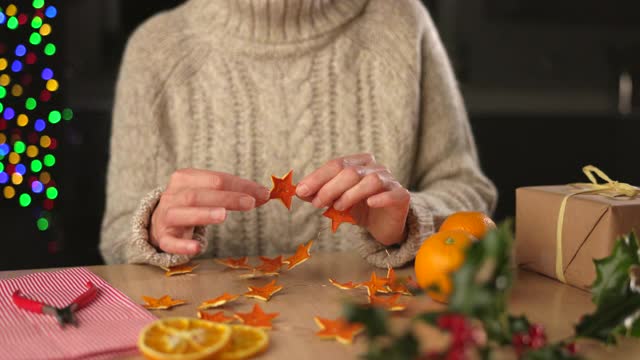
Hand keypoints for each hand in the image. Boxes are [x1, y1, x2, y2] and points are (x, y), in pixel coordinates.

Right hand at [150, 168, 270, 254]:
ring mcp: (166, 216)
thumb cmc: (192, 204)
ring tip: (223, 215)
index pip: (215, 179)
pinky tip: (197, 248)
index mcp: (185, 178)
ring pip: (182, 213)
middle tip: (250, 203)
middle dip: (226, 198)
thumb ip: (234, 193)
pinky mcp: (163, 237)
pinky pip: (170, 242)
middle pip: (199, 194)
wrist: (160, 220)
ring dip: (203, 213)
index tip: (263, 193)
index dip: (240, 185)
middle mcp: (173, 195)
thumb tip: (264, 195)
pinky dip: (182, 245)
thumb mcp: (209, 193)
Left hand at [296, 153, 410, 245]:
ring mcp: (390, 181)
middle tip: (317, 204)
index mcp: (358, 163)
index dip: (318, 177)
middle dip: (330, 188)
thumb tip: (299, 191)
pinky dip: (380, 198)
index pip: (336, 164)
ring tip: (338, 207)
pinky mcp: (401, 196)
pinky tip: (369, 204)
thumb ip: (319, 194)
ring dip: (350, 194)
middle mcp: (375, 167)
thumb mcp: (336, 200)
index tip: (301, 191)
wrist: (384, 225)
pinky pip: (391, 194)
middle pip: (351, 172)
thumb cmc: (359, 208)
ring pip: (370, 180)